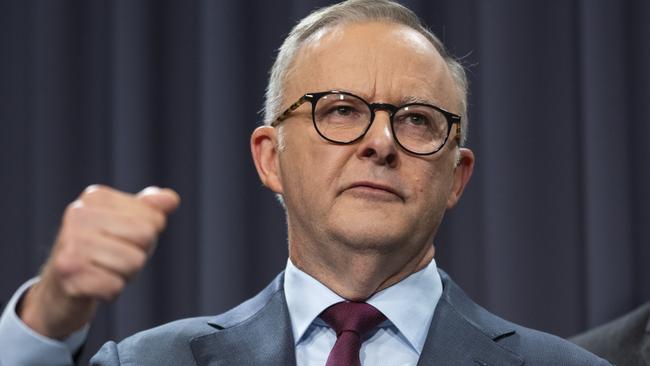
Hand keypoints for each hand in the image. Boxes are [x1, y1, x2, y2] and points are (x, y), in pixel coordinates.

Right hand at [17, 185, 179, 338]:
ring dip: (125, 275)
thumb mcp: (129, 225)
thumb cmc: (102, 251)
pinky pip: (116, 287)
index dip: (147, 236)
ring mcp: (71, 242)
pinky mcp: (68, 273)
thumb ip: (151, 209)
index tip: (121, 240)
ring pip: (134, 263)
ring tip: (102, 270)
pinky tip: (92, 286)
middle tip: (113, 258)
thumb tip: (171, 199)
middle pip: (146, 237)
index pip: (154, 218)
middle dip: (138, 255)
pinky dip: (111, 292)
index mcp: (96, 197)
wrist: (60, 289)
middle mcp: (78, 214)